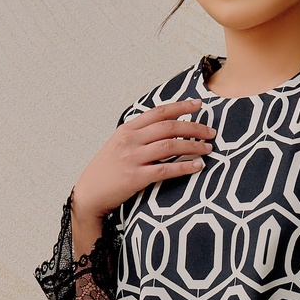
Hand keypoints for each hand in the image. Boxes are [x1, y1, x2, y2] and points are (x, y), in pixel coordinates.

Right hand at [68, 98, 215, 256]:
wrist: (88, 194)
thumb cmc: (106, 170)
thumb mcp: (117, 145)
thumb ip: (138, 135)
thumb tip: (163, 127)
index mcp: (127, 129)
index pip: (159, 112)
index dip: (181, 107)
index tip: (199, 105)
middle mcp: (130, 140)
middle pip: (169, 127)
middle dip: (194, 127)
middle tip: (211, 132)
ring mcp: (133, 158)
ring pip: (170, 146)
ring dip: (193, 146)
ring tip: (208, 148)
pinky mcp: (136, 178)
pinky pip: (166, 169)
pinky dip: (185, 167)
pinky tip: (198, 166)